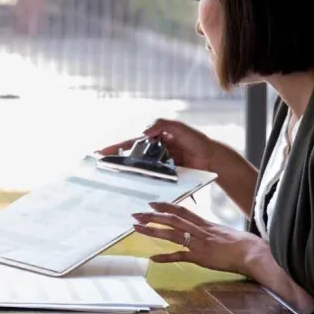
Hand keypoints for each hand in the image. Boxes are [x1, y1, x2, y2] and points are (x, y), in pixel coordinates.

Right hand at [98, 119, 219, 172]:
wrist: (213, 158)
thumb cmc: (197, 140)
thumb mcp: (179, 127)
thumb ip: (162, 124)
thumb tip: (143, 131)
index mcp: (154, 139)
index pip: (131, 143)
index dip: (115, 147)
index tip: (100, 152)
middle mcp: (154, 152)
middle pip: (131, 157)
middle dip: (116, 162)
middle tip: (100, 169)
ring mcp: (159, 165)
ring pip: (140, 170)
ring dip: (127, 175)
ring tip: (111, 181)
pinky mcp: (166, 176)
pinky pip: (152, 180)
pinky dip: (143, 184)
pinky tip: (133, 189)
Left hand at [132, 202, 268, 275]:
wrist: (252, 252)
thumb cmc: (244, 244)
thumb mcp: (225, 233)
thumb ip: (213, 231)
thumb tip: (207, 232)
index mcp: (205, 224)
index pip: (182, 211)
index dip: (166, 206)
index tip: (152, 203)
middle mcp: (199, 230)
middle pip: (172, 219)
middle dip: (152, 216)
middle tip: (136, 214)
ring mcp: (199, 243)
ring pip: (172, 233)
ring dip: (153, 231)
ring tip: (136, 229)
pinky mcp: (201, 257)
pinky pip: (180, 256)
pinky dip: (166, 257)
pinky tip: (153, 259)